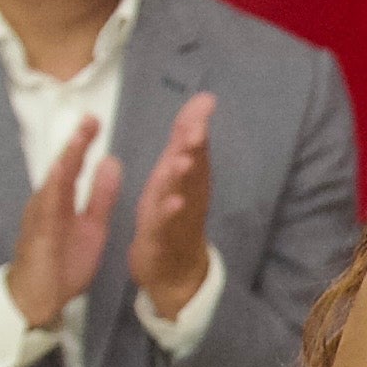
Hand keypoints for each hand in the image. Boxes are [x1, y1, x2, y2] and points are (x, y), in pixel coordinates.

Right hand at [4, 116, 118, 329]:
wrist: (39, 298)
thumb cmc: (62, 261)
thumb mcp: (91, 224)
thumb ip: (100, 195)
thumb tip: (111, 161)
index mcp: (60, 199)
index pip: (74, 164)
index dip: (84, 141)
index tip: (96, 118)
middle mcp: (46, 202)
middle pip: (61, 167)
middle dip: (75, 142)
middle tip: (90, 117)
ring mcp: (39, 218)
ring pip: (51, 185)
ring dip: (66, 162)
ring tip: (79, 140)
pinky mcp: (39, 237)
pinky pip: (48, 215)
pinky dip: (58, 196)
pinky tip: (65, 181)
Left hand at [128, 92, 216, 321]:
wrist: (174, 268)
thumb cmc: (172, 213)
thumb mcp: (175, 171)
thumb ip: (187, 136)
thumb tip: (205, 98)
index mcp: (188, 177)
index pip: (195, 148)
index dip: (197, 127)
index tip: (205, 103)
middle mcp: (188, 194)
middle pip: (193, 169)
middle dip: (194, 149)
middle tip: (196, 130)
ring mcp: (177, 218)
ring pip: (180, 195)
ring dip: (182, 180)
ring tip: (183, 162)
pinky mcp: (162, 239)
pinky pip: (165, 226)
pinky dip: (169, 215)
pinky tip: (172, 204)